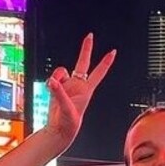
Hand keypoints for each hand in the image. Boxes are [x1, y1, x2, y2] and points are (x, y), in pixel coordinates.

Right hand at [44, 33, 115, 147]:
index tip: (113, 51)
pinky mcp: (58, 88)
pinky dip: (50, 82)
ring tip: (55, 88)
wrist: (59, 129)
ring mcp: (68, 85)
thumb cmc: (69, 123)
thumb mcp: (66, 108)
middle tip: (90, 36)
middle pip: (82, 62)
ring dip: (57, 76)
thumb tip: (52, 82)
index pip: (98, 72)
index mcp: (86, 89)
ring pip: (61, 71)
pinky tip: (51, 90)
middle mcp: (78, 85)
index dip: (105, 62)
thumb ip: (58, 93)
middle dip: (86, 49)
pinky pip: (52, 78)